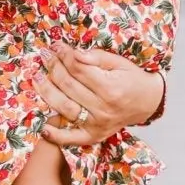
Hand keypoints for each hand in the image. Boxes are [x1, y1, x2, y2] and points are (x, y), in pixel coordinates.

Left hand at [35, 44, 164, 147]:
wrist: (147, 102)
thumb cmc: (132, 79)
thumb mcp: (120, 62)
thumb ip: (96, 58)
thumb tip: (74, 53)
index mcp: (111, 88)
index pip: (79, 69)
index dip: (64, 55)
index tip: (56, 46)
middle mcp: (103, 108)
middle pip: (69, 86)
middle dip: (54, 68)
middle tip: (45, 56)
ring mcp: (97, 124)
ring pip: (64, 107)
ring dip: (47, 92)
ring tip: (36, 78)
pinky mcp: (93, 136)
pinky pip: (71, 138)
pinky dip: (55, 135)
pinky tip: (43, 127)